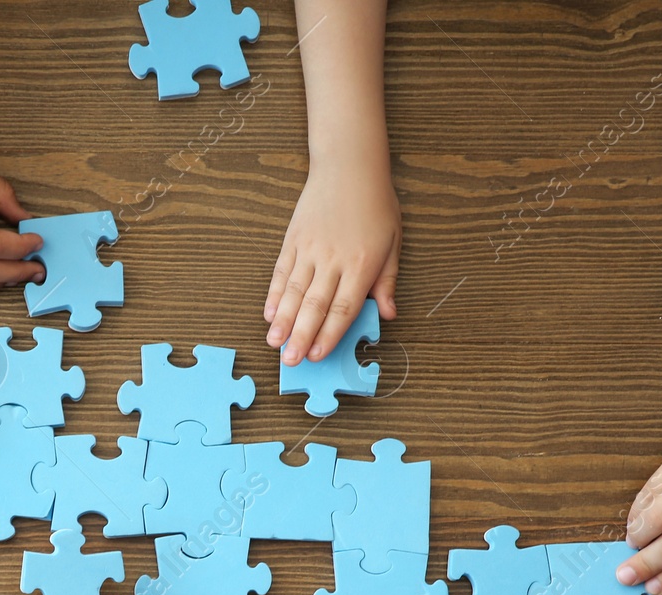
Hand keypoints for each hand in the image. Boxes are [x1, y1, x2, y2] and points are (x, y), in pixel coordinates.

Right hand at [266, 163, 399, 365]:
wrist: (349, 166)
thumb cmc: (375, 204)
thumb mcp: (393, 242)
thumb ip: (387, 280)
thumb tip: (387, 313)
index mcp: (361, 264)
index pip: (342, 308)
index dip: (329, 335)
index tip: (318, 355)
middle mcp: (332, 259)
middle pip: (314, 305)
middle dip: (301, 336)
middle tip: (290, 361)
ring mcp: (309, 249)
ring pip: (293, 292)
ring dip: (282, 320)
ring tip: (274, 343)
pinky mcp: (293, 240)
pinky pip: (281, 272)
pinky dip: (273, 294)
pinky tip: (268, 313)